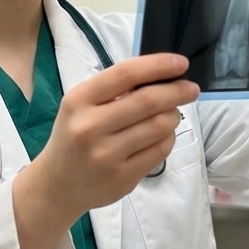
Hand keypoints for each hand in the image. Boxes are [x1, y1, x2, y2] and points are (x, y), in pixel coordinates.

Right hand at [12, 53, 198, 248]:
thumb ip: (114, 90)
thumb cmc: (74, 136)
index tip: (181, 63)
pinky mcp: (122, 177)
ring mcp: (106, 155)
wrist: (57, 185)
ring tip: (173, 113)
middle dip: (176, 91)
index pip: (125, 74)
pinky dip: (168, 138)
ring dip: (173, 116)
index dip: (158, 65)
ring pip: (158, 127)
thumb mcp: (81, 106)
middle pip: (147, 101)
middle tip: (191, 89)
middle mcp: (90, 126)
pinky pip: (159, 151)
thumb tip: (160, 76)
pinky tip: (163, 135)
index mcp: (79, 100)